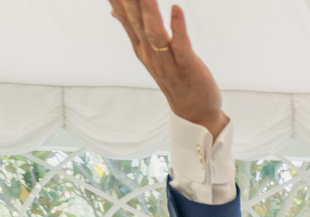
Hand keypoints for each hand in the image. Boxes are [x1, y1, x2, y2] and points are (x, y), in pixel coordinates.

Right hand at [109, 0, 225, 137]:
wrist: (194, 112)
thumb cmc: (175, 78)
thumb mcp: (150, 53)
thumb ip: (134, 30)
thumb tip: (114, 12)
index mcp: (141, 47)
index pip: (125, 17)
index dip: (117, 1)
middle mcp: (150, 53)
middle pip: (136, 22)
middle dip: (129, 0)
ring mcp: (168, 61)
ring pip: (154, 33)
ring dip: (148, 11)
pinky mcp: (187, 67)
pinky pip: (181, 45)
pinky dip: (178, 27)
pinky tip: (176, 9)